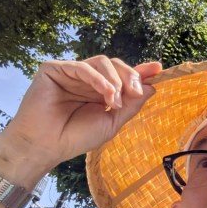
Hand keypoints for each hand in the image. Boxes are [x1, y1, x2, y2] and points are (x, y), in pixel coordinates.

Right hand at [0, 55, 162, 177]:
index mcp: (101, 91)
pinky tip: (106, 93)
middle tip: (136, 91)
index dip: (141, 71)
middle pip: (115, 65)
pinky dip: (98, 79)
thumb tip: (151, 87)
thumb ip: (130, 105)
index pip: (123, 76)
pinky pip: (82, 67)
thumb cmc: (76, 137)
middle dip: (130, 76)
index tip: (159, 69)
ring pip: (101, 62)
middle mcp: (88, 80)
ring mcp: (71, 73)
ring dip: (114, 80)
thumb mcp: (112, 122)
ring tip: (114, 101)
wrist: (47, 145)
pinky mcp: (55, 69)